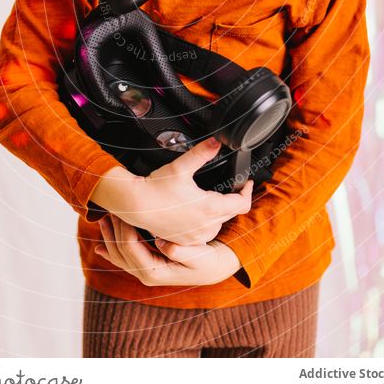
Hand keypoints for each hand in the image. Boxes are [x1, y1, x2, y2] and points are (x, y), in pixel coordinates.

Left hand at [95, 213, 241, 286]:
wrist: (212, 268)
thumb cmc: (206, 261)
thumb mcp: (198, 257)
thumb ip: (181, 252)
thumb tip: (162, 244)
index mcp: (154, 272)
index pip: (131, 249)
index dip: (124, 230)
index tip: (123, 213)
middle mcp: (145, 274)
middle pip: (120, 252)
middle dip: (113, 231)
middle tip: (110, 211)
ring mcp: (144, 271)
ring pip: (118, 256)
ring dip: (109, 238)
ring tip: (103, 221)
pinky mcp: (146, 265)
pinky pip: (124, 259)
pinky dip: (111, 252)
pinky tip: (100, 246)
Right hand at [138, 137, 253, 244]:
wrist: (135, 205)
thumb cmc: (155, 188)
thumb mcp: (181, 166)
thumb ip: (201, 153)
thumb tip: (216, 142)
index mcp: (209, 208)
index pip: (241, 203)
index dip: (247, 191)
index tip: (247, 183)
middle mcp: (205, 225)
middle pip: (232, 213)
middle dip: (233, 198)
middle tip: (231, 186)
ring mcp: (196, 235)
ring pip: (219, 224)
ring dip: (220, 212)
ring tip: (212, 198)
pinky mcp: (186, 240)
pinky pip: (205, 234)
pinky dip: (207, 223)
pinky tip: (199, 213)